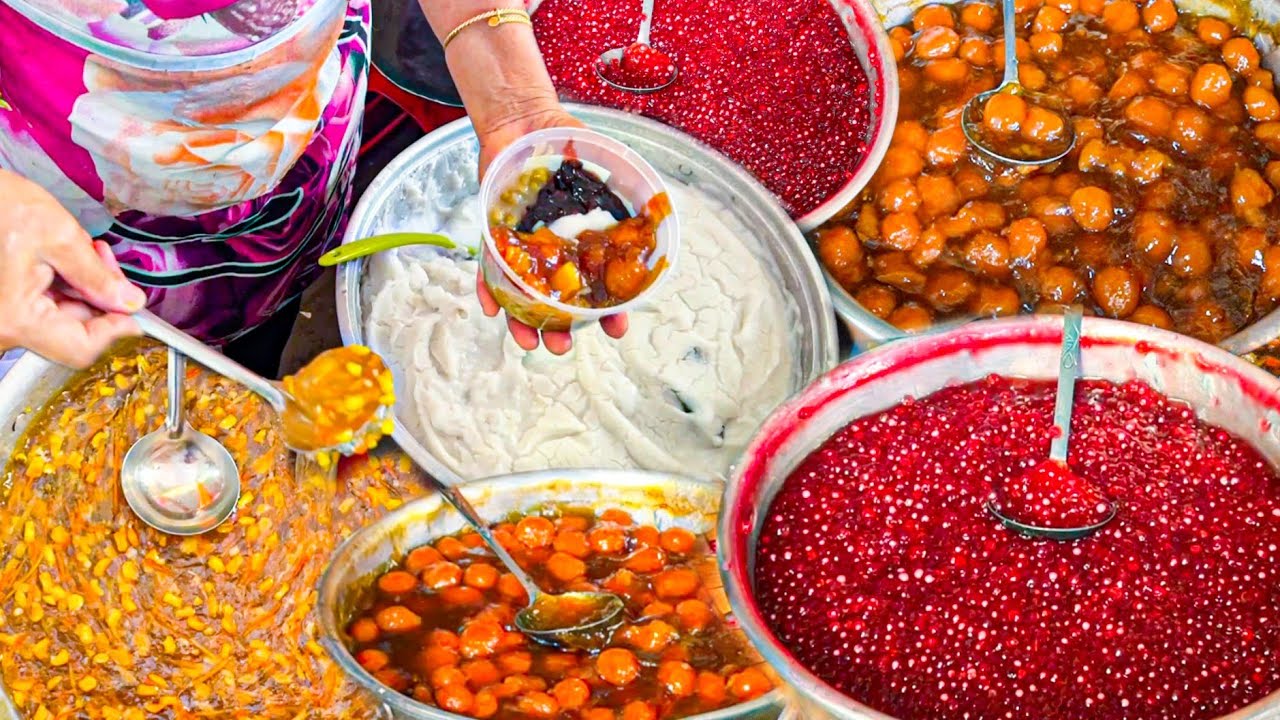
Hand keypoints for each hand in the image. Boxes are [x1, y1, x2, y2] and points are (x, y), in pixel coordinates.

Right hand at [0, 170, 144, 367]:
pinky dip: (62, 285)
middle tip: (105, 260)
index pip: (80, 349)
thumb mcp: (59, 236)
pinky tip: (65, 257)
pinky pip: (42, 307)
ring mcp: (2, 320)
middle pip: (73, 332)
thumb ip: (98, 276)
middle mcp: (5, 328)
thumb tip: (130, 302)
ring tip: (84, 249)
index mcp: (16, 320)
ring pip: (60, 318)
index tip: (134, 308)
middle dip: (99, 298)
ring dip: (82, 287)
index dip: (115, 330)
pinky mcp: (4, 307)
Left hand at [475, 103, 628, 353]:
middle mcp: (555, 249)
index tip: (616, 328)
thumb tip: (658, 202)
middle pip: (558, 300)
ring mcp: (524, 246)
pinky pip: (489, 267)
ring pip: (523, 294)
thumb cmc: (566, 142)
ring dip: (524, 322)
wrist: (524, 120)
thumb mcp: (603, 163)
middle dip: (561, 328)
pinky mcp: (494, 235)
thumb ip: (624, 186)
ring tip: (530, 344)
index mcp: (585, 240)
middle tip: (563, 347)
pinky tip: (491, 309)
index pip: (601, 284)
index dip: (610, 310)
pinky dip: (488, 288)